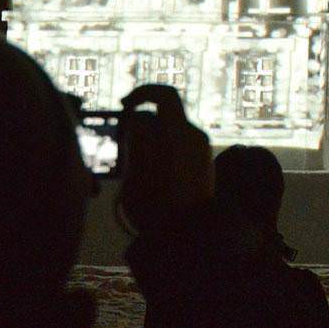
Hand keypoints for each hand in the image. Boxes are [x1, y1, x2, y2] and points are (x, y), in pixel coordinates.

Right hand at [116, 84, 212, 233]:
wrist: (188, 234)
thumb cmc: (156, 204)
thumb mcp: (136, 170)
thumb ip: (138, 137)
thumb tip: (139, 118)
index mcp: (179, 133)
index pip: (164, 94)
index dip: (142, 93)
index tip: (124, 105)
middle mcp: (196, 135)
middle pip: (165, 114)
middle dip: (143, 122)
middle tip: (127, 141)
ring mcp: (203, 148)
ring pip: (171, 130)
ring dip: (152, 138)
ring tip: (138, 165)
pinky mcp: (204, 160)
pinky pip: (180, 143)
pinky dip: (164, 148)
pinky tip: (153, 172)